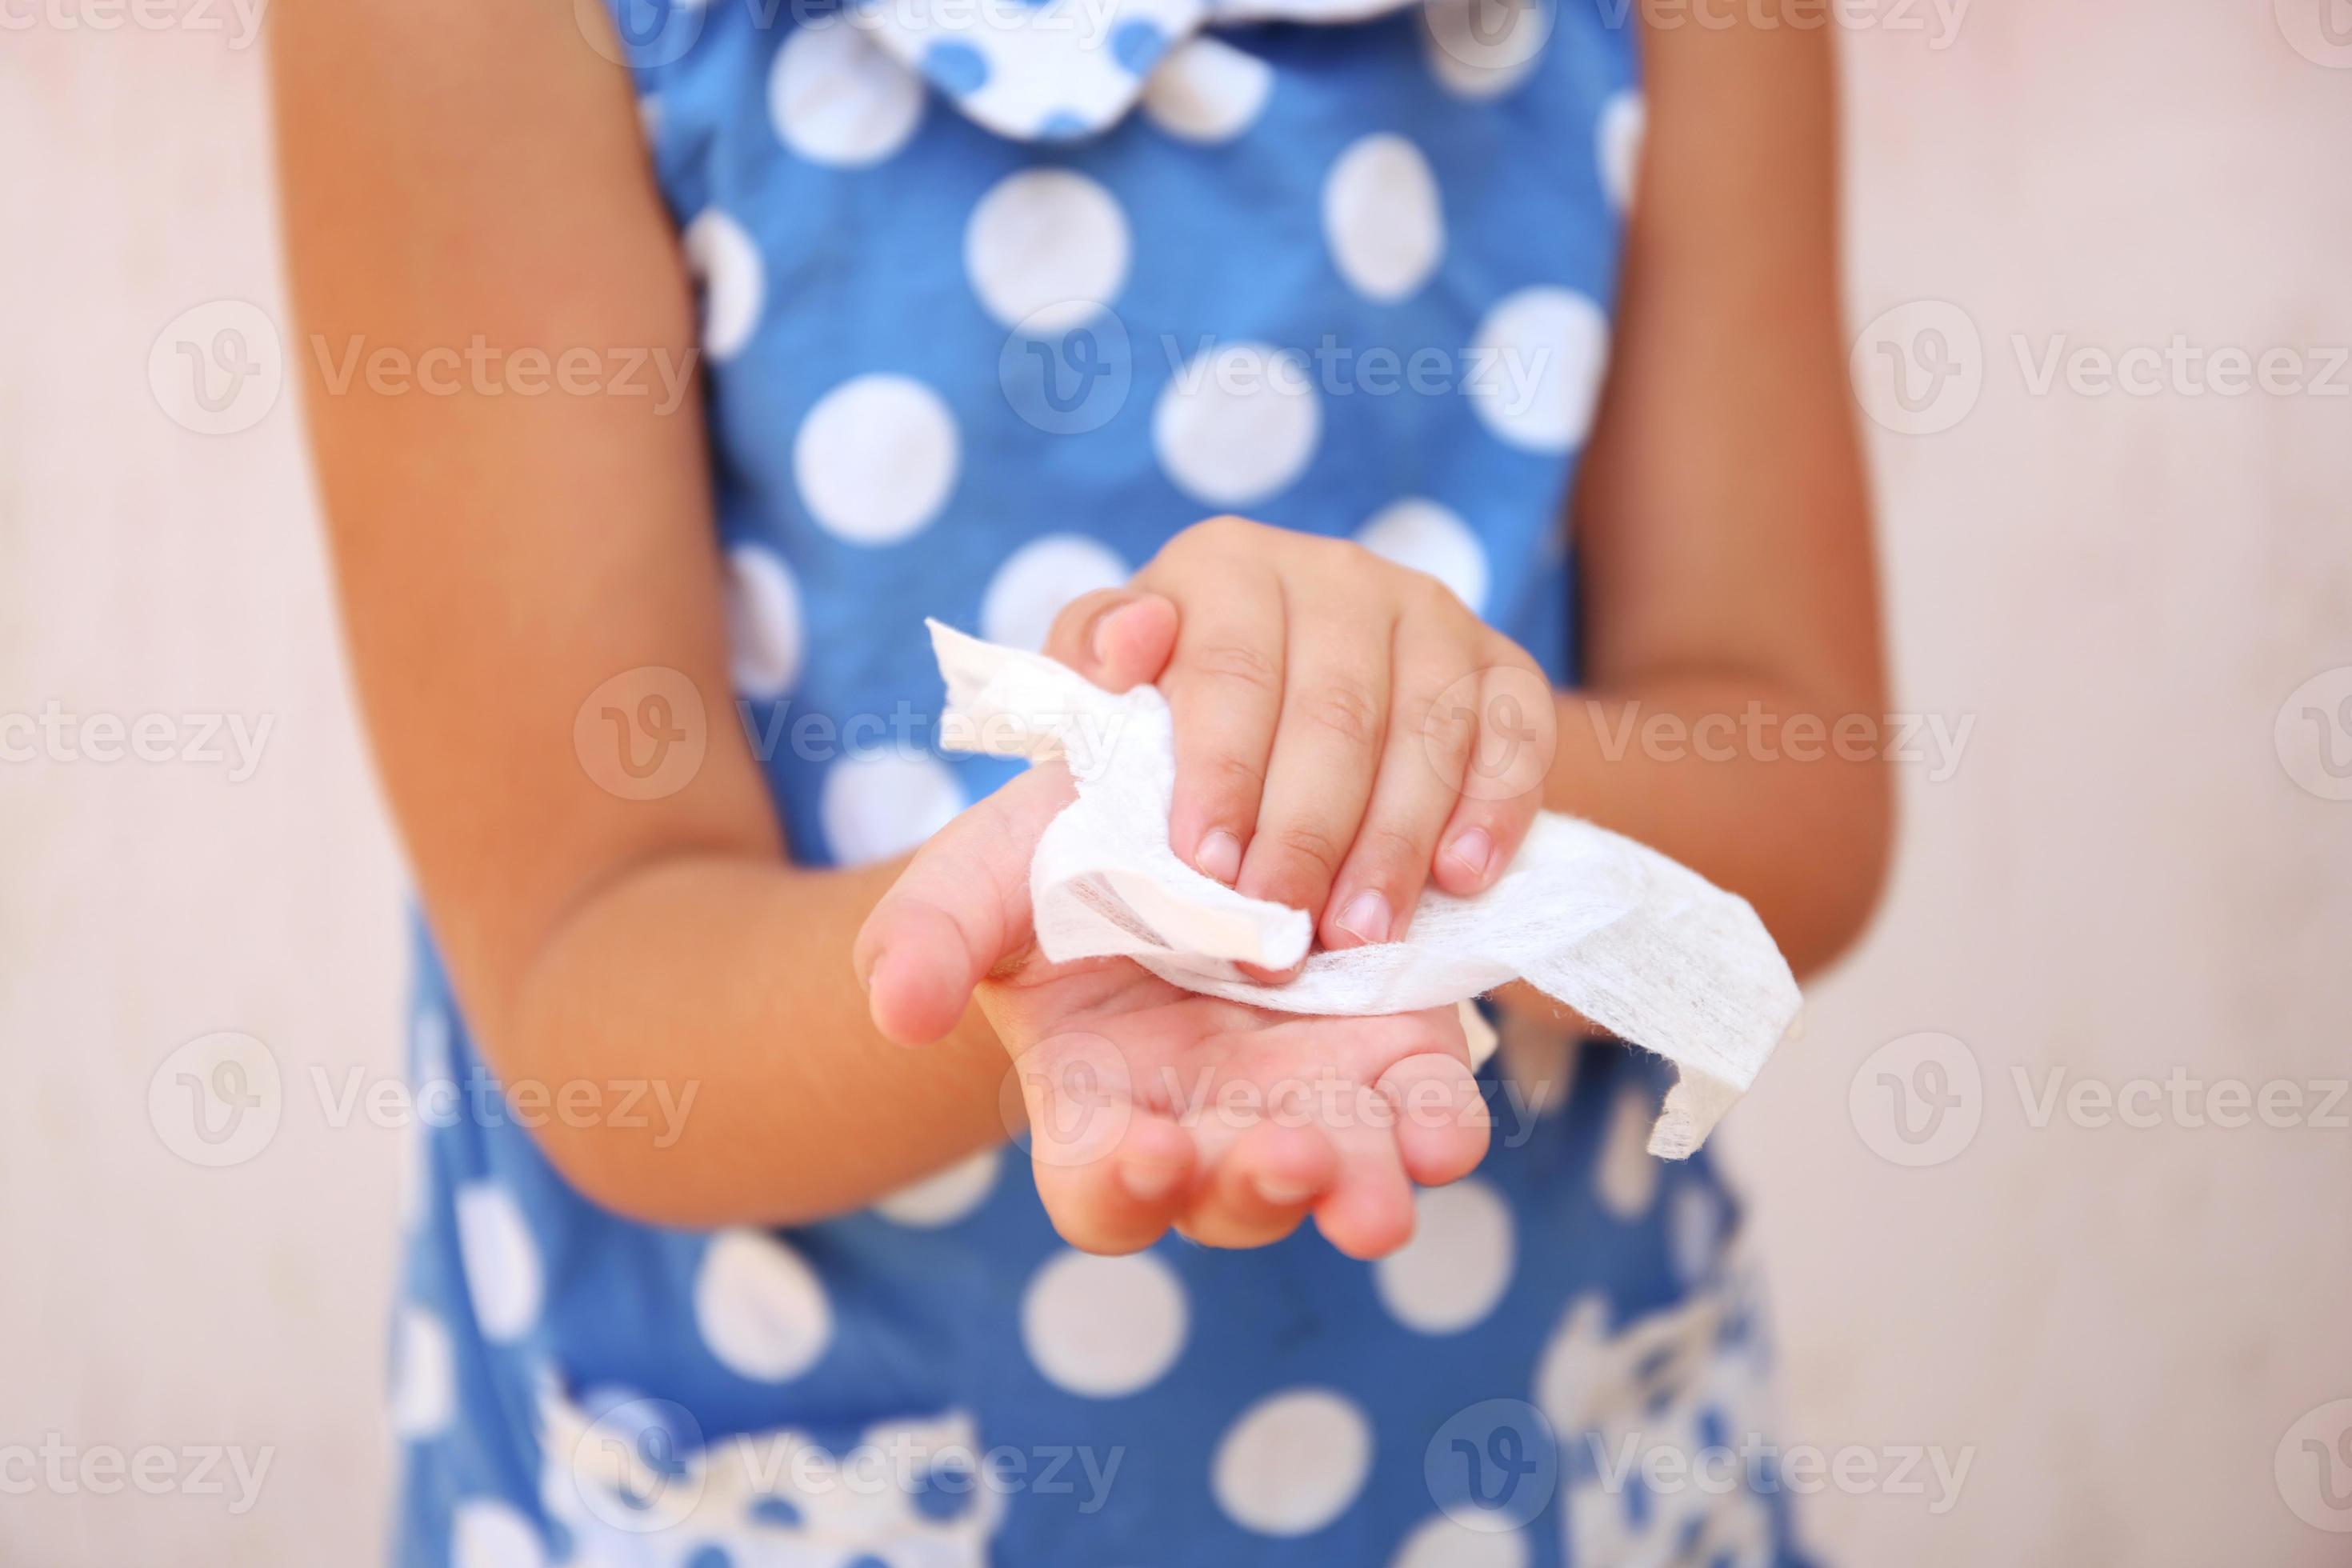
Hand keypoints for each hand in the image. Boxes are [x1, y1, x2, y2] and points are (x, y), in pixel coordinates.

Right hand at [854, 766, 1489, 1257]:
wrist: (1173, 794)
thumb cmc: (1053, 861)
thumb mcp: (978, 881)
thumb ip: (925, 939)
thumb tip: (897, 1010)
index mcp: (1099, 1104)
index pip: (1103, 1188)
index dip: (1122, 1186)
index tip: (1147, 1150)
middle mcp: (1207, 1120)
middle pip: (1233, 1195)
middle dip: (1260, 1188)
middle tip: (1286, 1158)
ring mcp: (1304, 1090)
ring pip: (1342, 1172)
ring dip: (1365, 1186)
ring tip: (1385, 1187)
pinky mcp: (1388, 1045)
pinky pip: (1421, 1108)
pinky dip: (1437, 1125)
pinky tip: (1445, 1132)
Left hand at [1042, 517, 1554, 969]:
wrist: (1278, 730)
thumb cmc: (1170, 732)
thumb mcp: (1101, 699)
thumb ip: (1079, 675)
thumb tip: (1122, 645)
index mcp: (1224, 567)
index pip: (1228, 668)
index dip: (1220, 773)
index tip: (1206, 872)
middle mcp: (1334, 574)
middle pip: (1333, 709)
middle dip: (1306, 835)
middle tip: (1282, 938)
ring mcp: (1428, 614)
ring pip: (1426, 729)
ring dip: (1395, 843)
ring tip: (1361, 936)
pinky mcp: (1500, 666)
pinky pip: (1517, 732)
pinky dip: (1494, 808)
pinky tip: (1462, 879)